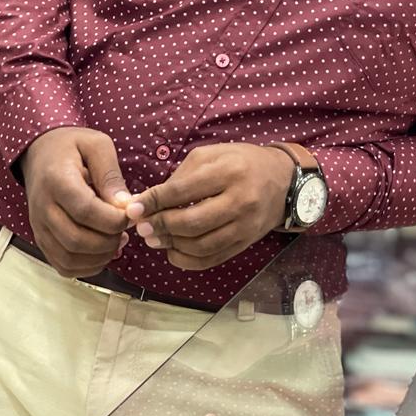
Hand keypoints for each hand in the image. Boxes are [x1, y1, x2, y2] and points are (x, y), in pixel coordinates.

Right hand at [21, 127, 130, 278]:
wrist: (41, 152)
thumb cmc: (72, 145)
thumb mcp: (97, 145)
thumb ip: (111, 175)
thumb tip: (126, 205)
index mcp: (57, 180)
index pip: (84, 210)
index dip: (112, 219)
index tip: (131, 215)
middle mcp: (43, 208)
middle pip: (76, 239)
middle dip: (109, 241)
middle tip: (127, 231)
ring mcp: (39, 227)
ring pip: (68, 257)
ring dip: (99, 257)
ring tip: (118, 241)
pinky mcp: (41, 239)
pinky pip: (62, 265)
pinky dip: (86, 267)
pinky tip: (103, 252)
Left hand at [126, 143, 293, 270]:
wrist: (283, 180)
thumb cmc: (242, 162)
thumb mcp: (213, 155)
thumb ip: (181, 176)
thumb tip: (149, 200)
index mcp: (229, 171)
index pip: (183, 191)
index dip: (153, 201)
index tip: (132, 208)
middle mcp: (240, 200)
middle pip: (191, 222)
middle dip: (160, 226)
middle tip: (141, 227)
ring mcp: (245, 225)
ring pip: (200, 245)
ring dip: (171, 245)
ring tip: (154, 238)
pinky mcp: (246, 243)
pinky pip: (212, 260)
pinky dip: (187, 260)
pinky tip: (173, 251)